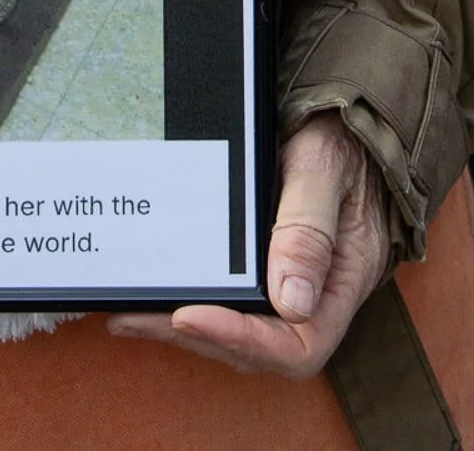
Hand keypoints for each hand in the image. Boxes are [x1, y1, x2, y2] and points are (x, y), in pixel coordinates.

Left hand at [108, 112, 389, 377]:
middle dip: (196, 336)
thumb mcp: (325, 173)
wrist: (345, 126)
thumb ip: (308, 230)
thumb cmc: (341, 145)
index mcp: (339, 285)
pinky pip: (232, 301)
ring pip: (238, 330)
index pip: (297, 345)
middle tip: (134, 316)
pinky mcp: (264, 270)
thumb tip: (291, 301)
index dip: (242, 340)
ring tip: (128, 314)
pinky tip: (152, 292)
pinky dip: (192, 300)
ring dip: (183, 328)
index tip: (189, 317)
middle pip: (257, 347)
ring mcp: (288, 287)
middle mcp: (314, 299)